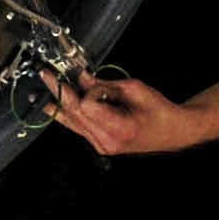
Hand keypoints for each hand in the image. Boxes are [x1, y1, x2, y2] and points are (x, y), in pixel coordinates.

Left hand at [48, 70, 191, 156]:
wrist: (172, 131)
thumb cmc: (159, 110)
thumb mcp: (136, 90)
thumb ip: (106, 85)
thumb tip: (82, 78)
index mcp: (119, 130)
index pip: (87, 106)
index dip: (87, 89)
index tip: (90, 78)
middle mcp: (107, 142)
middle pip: (75, 115)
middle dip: (61, 92)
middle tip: (46, 74)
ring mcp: (102, 146)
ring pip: (72, 122)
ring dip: (61, 101)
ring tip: (47, 84)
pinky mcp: (100, 144)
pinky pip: (78, 127)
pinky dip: (68, 112)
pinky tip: (54, 103)